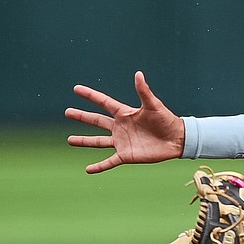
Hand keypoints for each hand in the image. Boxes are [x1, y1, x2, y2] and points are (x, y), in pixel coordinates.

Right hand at [65, 71, 184, 173]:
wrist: (176, 139)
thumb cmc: (166, 120)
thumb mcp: (153, 105)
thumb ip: (144, 91)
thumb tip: (138, 74)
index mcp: (124, 113)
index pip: (103, 102)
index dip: (90, 95)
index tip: (76, 89)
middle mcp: (120, 127)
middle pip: (96, 121)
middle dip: (82, 116)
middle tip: (67, 112)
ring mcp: (121, 142)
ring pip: (98, 141)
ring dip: (84, 141)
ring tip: (70, 140)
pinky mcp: (126, 155)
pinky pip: (109, 161)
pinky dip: (99, 166)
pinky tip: (88, 169)